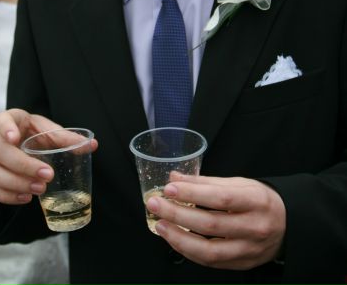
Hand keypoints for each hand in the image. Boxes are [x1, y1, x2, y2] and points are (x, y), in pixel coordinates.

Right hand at [0, 109, 97, 204]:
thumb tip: (92, 145)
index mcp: (10, 120)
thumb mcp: (51, 132)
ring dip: (15, 183)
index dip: (5, 128)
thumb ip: (68, 138)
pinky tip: (26, 198)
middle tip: (47, 174)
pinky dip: (7, 196)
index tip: (15, 137)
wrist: (26, 146)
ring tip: (39, 189)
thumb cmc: (38, 135)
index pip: (0, 119)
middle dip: (22, 165)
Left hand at [145, 173, 284, 269]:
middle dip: (177, 214)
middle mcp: (254, 227)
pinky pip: (211, 262)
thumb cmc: (260, 200)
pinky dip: (189, 251)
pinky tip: (175, 239)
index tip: (170, 188)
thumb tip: (175, 178)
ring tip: (160, 225)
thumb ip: (207, 182)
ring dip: (179, 238)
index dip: (192, 193)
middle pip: (210, 224)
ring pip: (209, 250)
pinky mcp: (242, 264)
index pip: (220, 198)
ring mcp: (249, 250)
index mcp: (256, 201)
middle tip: (155, 204)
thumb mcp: (240, 183)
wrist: (288, 225)